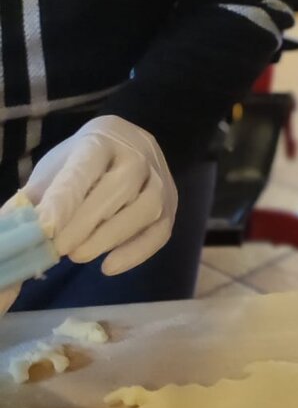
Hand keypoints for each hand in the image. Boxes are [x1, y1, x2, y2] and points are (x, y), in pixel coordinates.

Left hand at [24, 116, 177, 275]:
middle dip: (86, 223)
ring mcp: (159, 180)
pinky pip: (161, 232)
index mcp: (100, 141)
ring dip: (110, 237)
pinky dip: (136, 253)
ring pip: (145, 208)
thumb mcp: (54, 169)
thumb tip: (6, 234)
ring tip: (78, 256)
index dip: (64, 199)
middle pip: (119, 188)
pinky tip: (108, 267)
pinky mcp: (171, 206)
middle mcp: (137, 156)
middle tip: (57, 249)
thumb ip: (31, 201)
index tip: (44, 228)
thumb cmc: (81, 163)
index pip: (84, 168)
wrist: (128, 145)